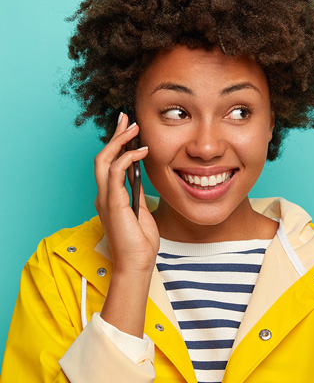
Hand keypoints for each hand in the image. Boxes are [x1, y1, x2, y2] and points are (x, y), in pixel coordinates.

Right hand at [94, 113, 159, 274]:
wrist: (137, 264)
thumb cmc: (140, 242)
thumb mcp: (140, 211)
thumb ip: (136, 192)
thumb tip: (138, 174)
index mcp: (110, 197)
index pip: (110, 164)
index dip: (118, 145)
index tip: (129, 130)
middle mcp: (104, 195)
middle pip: (103, 157)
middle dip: (115, 136)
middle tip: (126, 118)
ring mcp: (105, 198)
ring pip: (104, 160)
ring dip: (119, 141)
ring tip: (133, 127)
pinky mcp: (112, 202)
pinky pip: (115, 172)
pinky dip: (127, 157)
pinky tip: (141, 151)